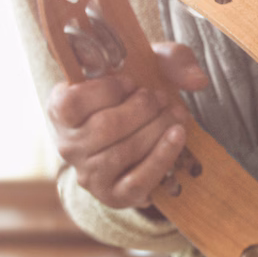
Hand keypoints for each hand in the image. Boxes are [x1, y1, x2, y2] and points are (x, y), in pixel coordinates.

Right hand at [47, 43, 209, 209]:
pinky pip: (137, 180)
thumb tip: (197, 80)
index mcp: (60, 110)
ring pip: (122, 153)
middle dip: (141, 110)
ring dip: (156, 130)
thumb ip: (171, 59)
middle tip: (161, 99)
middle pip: (104, 128)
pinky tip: (178, 136)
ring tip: (175, 114)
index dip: (105, 91)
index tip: (131, 84)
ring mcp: (89, 174)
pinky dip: (162, 156)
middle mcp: (68, 145)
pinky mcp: (113, 196)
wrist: (140, 138)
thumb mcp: (149, 67)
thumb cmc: (137, 95)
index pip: (71, 104)